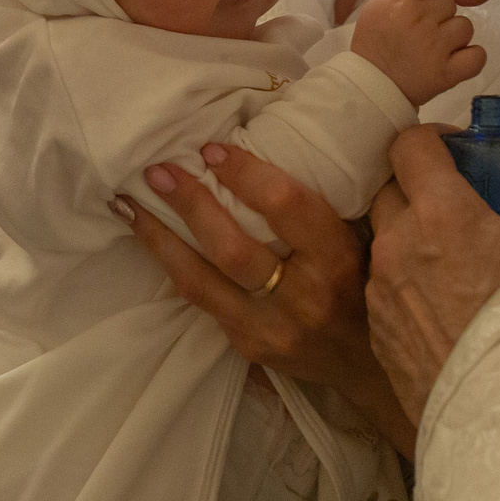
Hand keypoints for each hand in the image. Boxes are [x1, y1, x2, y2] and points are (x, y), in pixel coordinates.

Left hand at [113, 141, 414, 455]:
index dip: (247, 174)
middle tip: (157, 170)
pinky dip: (174, 268)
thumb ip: (342, 196)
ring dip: (159, 240)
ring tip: (127, 205)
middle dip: (189, 205)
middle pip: (231, 248)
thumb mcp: (371, 238)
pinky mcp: (248, 347)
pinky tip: (154, 242)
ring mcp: (270, 329)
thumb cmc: (371, 285)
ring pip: (200, 282)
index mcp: (336, 260)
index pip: (287, 208)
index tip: (213, 148)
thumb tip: (301, 133)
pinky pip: (202, 303)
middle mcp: (301, 298)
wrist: (371, 367)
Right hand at [350, 0, 484, 105]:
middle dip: (442, 13)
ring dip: (455, 37)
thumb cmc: (374, 42)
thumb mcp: (377, 3)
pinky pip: (477, 55)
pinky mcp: (447, 73)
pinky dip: (470, 59)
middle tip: (424, 29)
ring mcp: (435, 47)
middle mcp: (419, 19)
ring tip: (435, 48)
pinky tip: (454, 61)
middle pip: (452, 2)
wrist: (370, 86)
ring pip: (465, 27)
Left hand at [368, 127, 499, 425]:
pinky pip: (381, 284)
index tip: (461, 151)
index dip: (433, 140)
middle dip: (420, 186)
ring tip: (456, 257)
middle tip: (463, 203)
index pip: (408, 145)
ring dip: (410, 234)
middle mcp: (397, 245)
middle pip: (388, 188)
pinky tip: (443, 301)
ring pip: (382, 238)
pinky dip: (404, 277)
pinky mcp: (377, 330)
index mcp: (441, 214)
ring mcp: (380, 291)